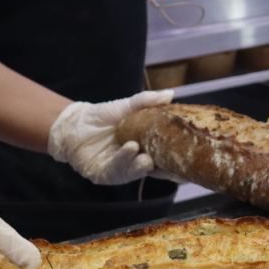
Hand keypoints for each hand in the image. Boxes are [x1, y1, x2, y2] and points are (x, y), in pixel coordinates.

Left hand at [48, 90, 173, 184]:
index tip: (193, 161)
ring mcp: (121, 171)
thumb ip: (147, 101)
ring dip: (141, 165)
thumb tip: (170, 93)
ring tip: (145, 156)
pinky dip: (124, 161)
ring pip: (136, 172)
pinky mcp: (104, 175)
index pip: (166, 159)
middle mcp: (136, 163)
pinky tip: (129, 149)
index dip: (180, 162)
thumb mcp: (127, 107)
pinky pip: (117, 171)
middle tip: (173, 162)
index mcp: (146, 149)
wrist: (75, 123)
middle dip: (165, 169)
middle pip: (155, 170)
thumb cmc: (103, 117)